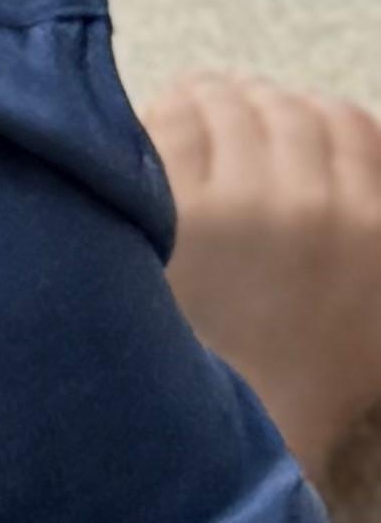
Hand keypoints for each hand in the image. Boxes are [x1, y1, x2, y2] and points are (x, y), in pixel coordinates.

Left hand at [144, 70, 380, 513]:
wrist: (236, 418)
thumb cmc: (311, 374)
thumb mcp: (378, 314)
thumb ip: (372, 234)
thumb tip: (361, 152)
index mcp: (371, 228)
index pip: (347, 124)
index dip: (316, 116)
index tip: (290, 125)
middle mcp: (314, 204)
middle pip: (284, 108)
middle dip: (260, 108)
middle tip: (235, 118)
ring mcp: (244, 200)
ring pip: (228, 104)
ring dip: (212, 103)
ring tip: (197, 118)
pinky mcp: (179, 201)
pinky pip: (176, 119)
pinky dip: (170, 114)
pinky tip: (164, 130)